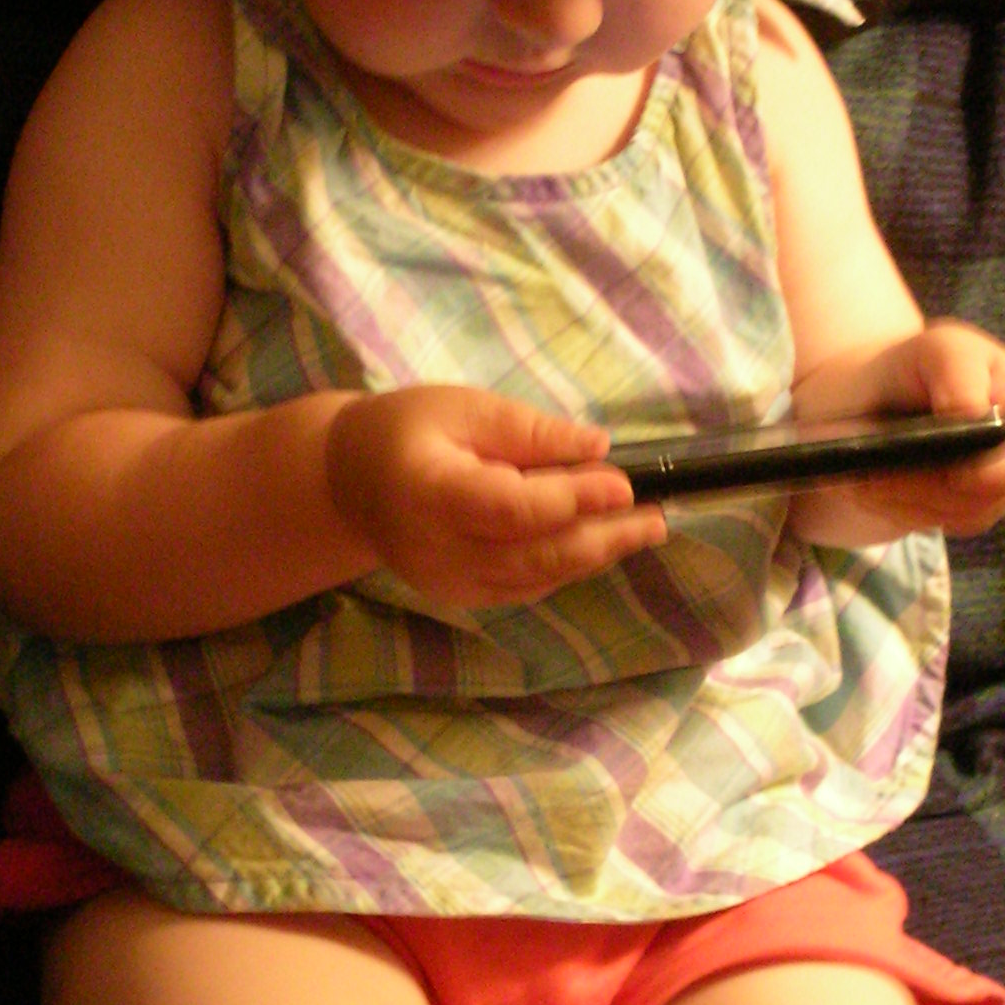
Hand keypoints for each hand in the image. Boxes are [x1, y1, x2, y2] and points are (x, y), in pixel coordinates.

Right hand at [326, 384, 666, 608]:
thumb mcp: (462, 408)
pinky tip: (602, 544)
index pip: (512, 507)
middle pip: (534, 552)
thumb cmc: (406, 431)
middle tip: (656, 518)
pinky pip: (527, 586)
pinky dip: (568, 566)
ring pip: (537, 576)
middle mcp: (439, 551)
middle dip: (603, 536)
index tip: (623, 483)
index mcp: (430, 494)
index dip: (572, 499)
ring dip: (595, 554)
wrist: (348, 484)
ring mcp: (451, 583)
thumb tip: (597, 446)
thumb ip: (527, 430)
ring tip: (645, 529)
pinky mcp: (464, 597)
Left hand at [785, 321, 1004, 545]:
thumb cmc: (916, 365)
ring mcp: (998, 487)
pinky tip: (871, 491)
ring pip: (964, 515)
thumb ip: (959, 373)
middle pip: (997, 493)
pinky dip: (903, 511)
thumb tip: (971, 417)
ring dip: (910, 502)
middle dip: (935, 490)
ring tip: (865, 482)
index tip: (951, 474)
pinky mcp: (965, 510)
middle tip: (879, 478)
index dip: (998, 470)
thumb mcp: (938, 348)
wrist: (878, 396)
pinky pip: (941, 524)